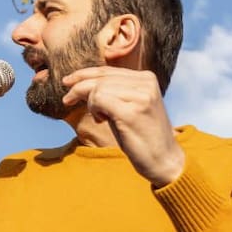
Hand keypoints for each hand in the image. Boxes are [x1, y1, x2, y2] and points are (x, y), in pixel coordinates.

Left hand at [61, 66, 184, 185]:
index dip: (84, 74)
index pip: (108, 70)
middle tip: (67, 100)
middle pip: (101, 77)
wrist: (165, 161)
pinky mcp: (132, 112)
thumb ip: (116, 91)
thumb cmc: (143, 137)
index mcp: (147, 78)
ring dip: (90, 103)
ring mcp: (140, 96)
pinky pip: (99, 99)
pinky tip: (101, 120)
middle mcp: (145, 83)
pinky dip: (94, 109)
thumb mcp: (131, 107)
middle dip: (78, 87)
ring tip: (99, 118)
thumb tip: (83, 82)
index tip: (68, 83)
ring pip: (98, 88)